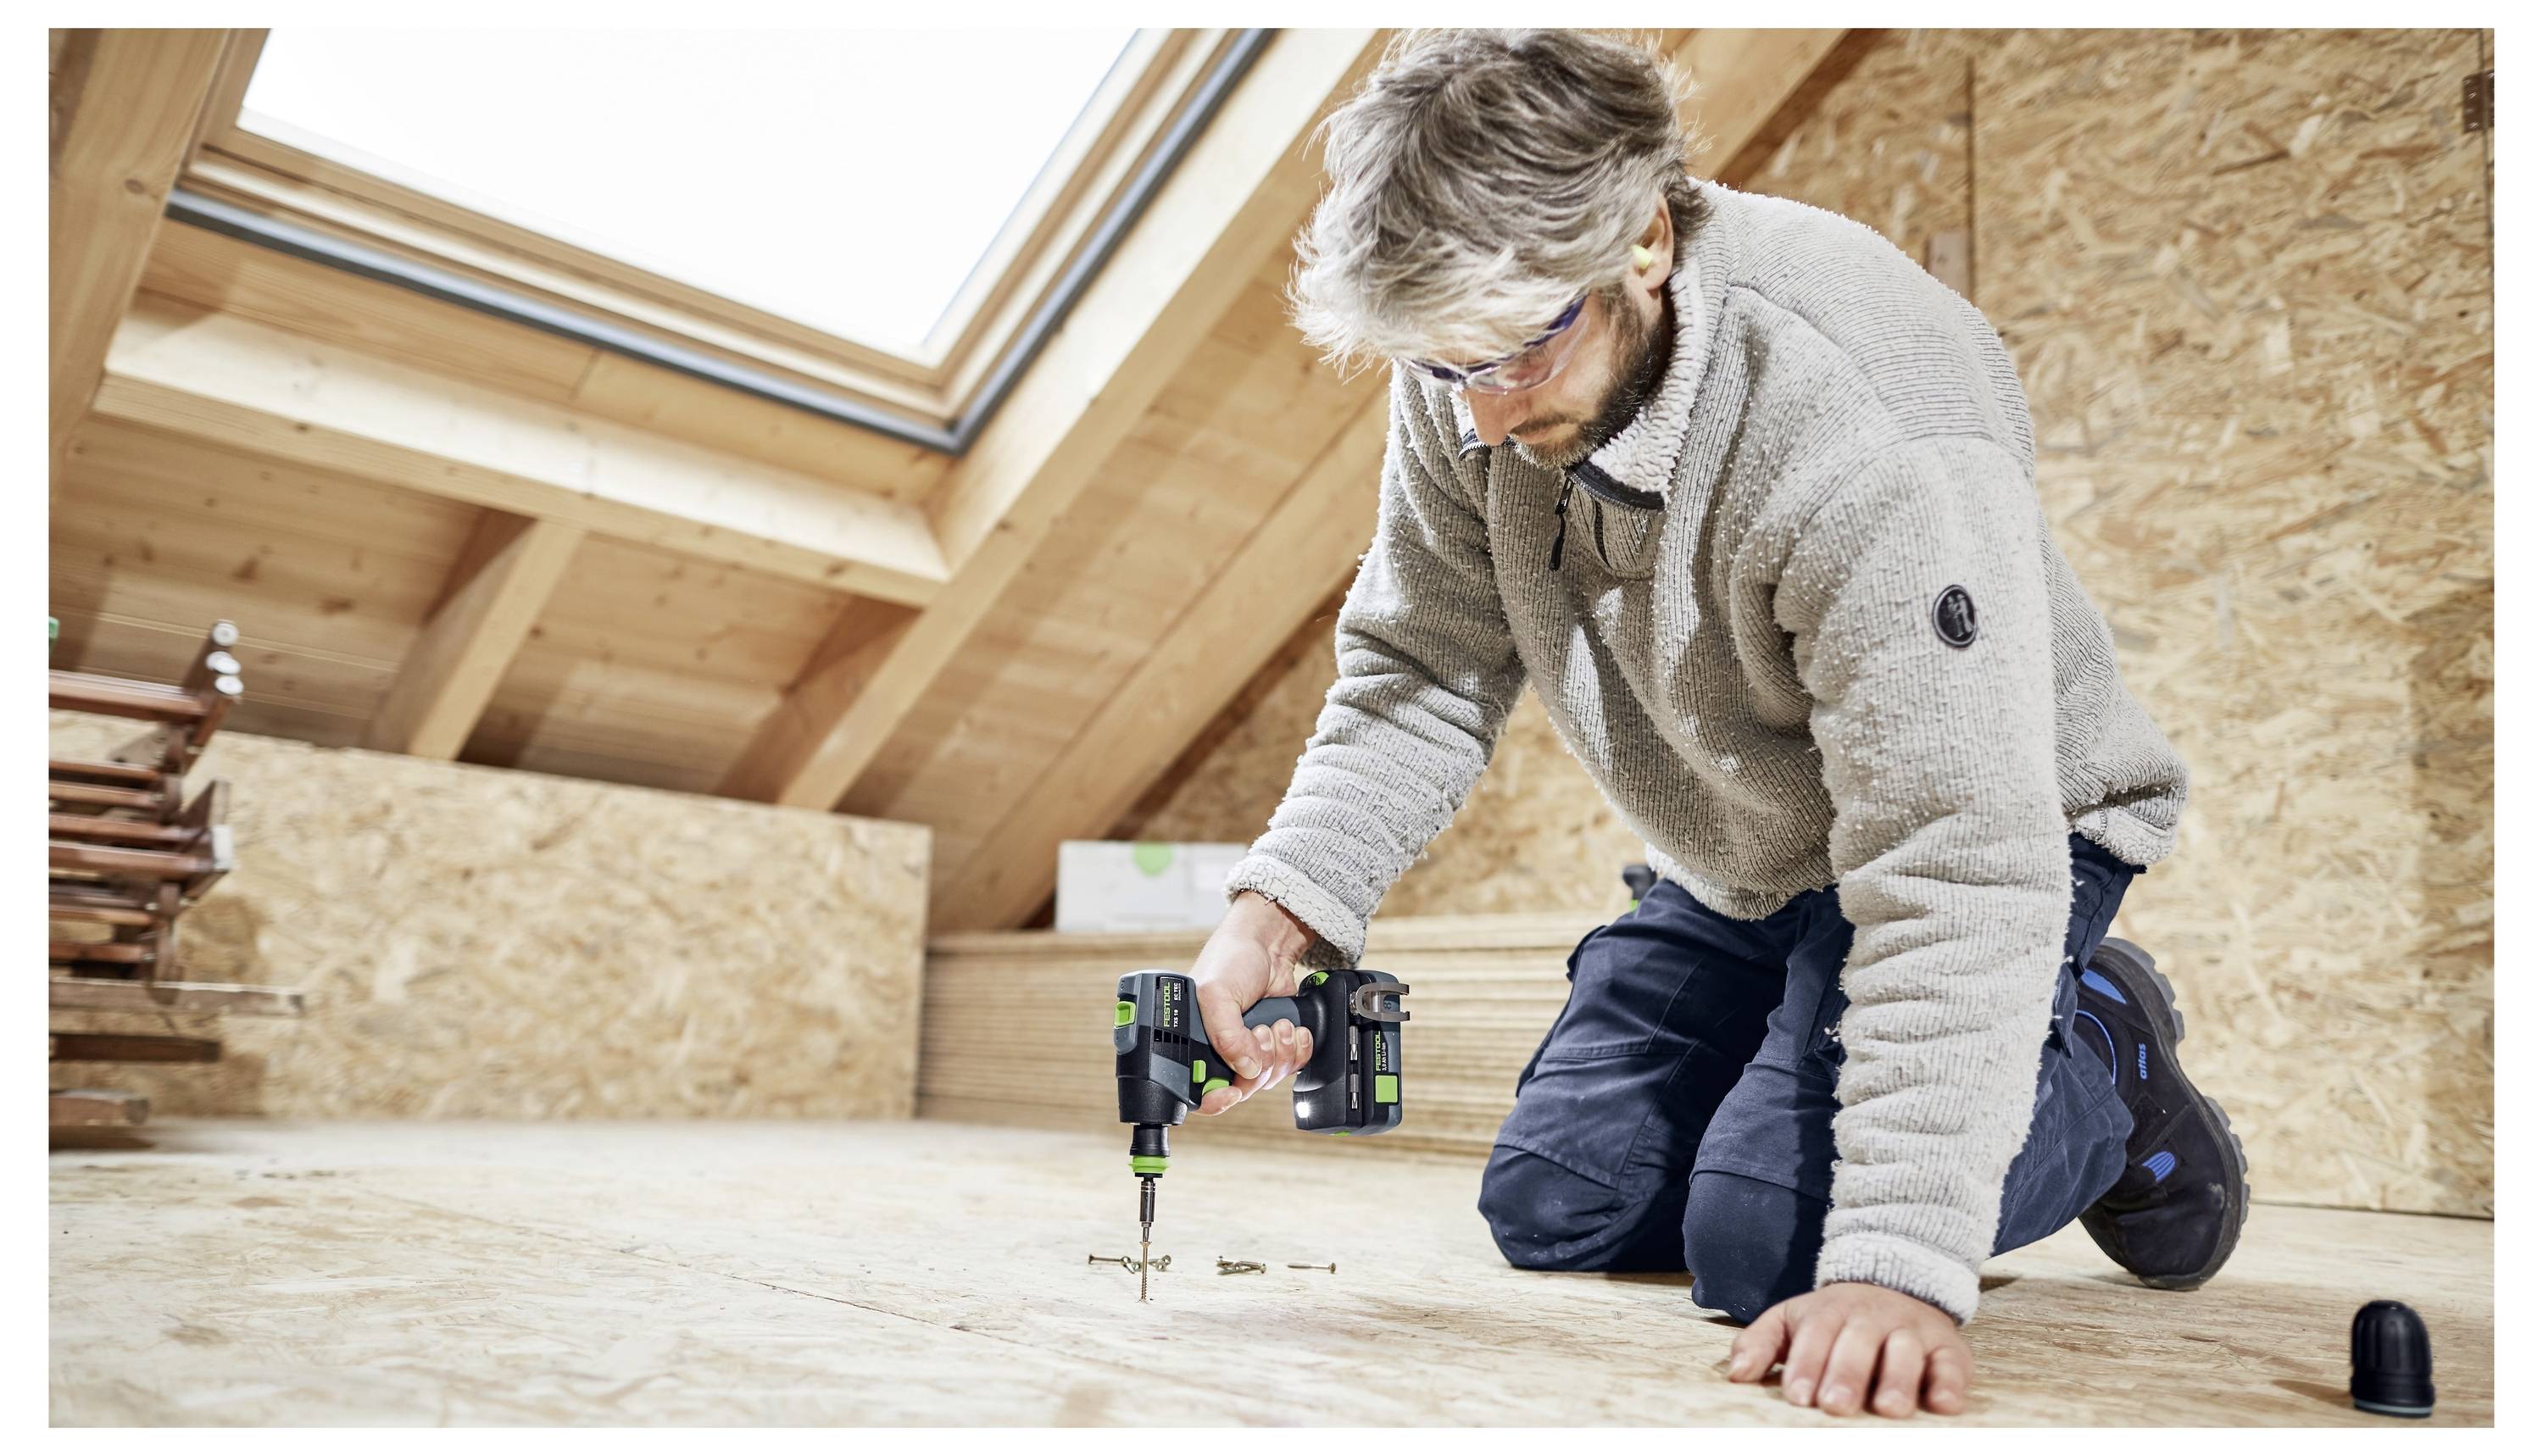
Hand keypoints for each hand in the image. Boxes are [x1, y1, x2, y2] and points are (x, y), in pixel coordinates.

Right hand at [1191, 892, 1316, 1114]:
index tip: (1231, 1092)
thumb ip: (1227, 1036)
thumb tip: (1247, 1069)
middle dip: (1258, 1064)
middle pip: (1242, 1088)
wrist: (1269, 943)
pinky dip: (1298, 1049)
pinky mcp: (1276, 1044)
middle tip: (1260, 1032)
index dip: (1215, 1099)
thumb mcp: (1216, 994)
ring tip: (1277, 1022)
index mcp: (1197, 1043)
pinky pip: (1290, 1066)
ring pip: (1268, 1078)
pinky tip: (1294, 1028)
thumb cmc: (1230, 959)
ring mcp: (1250, 1049)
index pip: (1200, 1089)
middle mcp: (1222, 1050)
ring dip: (1280, 1052)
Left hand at [1726, 1281, 1971, 1417]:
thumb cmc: (1835, 1319)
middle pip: (1859, 1343)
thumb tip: (1736, 1375)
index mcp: (1830, 1311)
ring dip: (1898, 1379)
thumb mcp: (1792, 1319)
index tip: (1797, 1396)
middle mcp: (1872, 1318)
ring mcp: (1912, 1330)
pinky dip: (1950, 1383)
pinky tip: (1943, 1404)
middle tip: (1835, 1405)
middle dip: (1846, 1374)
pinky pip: (1952, 1363)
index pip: (1815, 1335)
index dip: (1806, 1365)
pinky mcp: (1948, 1347)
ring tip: (1888, 1408)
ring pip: (1906, 1351)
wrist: (1896, 1280)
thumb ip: (1759, 1343)